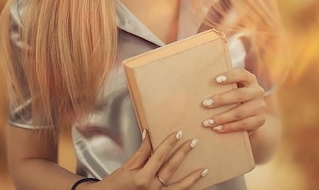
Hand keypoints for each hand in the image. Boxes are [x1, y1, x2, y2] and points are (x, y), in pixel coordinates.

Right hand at [92, 130, 207, 189]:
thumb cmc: (114, 185)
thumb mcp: (126, 168)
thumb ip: (140, 152)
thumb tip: (148, 135)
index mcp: (142, 178)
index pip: (159, 156)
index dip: (169, 143)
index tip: (178, 133)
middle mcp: (151, 188)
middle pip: (171, 168)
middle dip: (183, 154)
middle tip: (193, 142)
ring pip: (179, 187)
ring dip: (192, 178)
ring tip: (203, 170)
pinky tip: (194, 185)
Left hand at [200, 68, 265, 134]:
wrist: (252, 115)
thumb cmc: (235, 98)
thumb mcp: (233, 88)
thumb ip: (223, 86)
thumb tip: (200, 83)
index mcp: (250, 79)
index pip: (241, 74)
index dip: (230, 76)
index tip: (216, 80)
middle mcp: (257, 91)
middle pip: (239, 95)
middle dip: (221, 99)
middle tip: (205, 104)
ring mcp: (260, 106)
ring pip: (240, 112)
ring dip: (222, 117)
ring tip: (207, 122)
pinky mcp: (260, 120)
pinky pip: (243, 125)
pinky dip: (229, 127)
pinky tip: (217, 128)